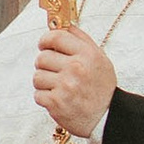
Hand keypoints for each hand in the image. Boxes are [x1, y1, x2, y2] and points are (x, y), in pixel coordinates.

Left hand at [33, 23, 115, 139]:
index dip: (45, 40)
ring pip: (37, 76)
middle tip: (55, 71)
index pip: (56, 37)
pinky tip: (58, 99)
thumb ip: (81, 40)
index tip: (44, 45)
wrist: (106, 118)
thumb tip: (63, 25)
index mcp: (87, 55)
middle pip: (42, 57)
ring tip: (58, 87)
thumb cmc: (102, 88)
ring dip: (44, 82)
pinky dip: (45, 98)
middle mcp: (76, 68)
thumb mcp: (100, 59)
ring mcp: (65, 86)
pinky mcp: (56, 103)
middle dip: (45, 64)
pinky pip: (37, 94)